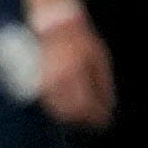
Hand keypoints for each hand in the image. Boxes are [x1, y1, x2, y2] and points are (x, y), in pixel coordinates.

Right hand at [29, 7, 114, 126]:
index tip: (105, 120)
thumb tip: (109, 106)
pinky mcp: (38, 82)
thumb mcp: (99, 58)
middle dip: (86, 120)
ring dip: (73, 117)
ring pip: (59, 111)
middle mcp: (58, 80)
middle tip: (96, 121)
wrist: (54, 26)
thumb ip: (103, 83)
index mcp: (76, 73)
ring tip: (85, 116)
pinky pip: (50, 104)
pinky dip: (61, 110)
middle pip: (72, 112)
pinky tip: (71, 108)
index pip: (86, 105)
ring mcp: (45, 82)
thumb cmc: (80, 41)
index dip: (97, 116)